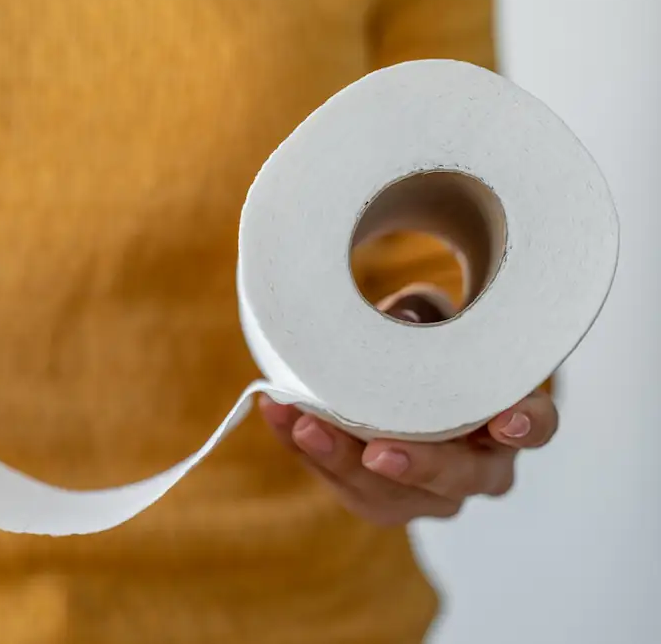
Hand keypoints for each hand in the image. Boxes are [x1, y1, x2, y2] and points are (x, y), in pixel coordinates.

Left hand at [260, 286, 559, 525]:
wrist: (400, 384)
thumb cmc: (431, 347)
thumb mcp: (432, 317)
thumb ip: (420, 314)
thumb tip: (400, 318)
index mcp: (508, 420)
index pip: (535, 426)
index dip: (526, 425)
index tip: (504, 420)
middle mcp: (478, 467)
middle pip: (458, 477)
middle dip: (415, 465)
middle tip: (378, 452)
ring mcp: (429, 494)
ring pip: (392, 497)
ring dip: (342, 461)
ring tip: (305, 425)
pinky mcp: (381, 500)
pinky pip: (343, 485)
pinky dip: (307, 450)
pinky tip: (279, 415)